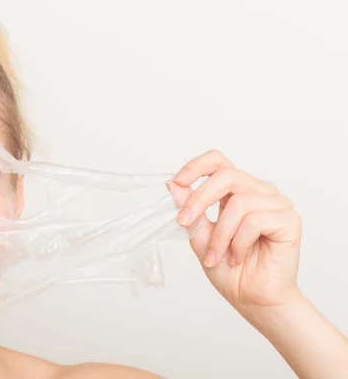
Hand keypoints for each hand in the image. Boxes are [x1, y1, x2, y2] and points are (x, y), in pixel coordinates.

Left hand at [167, 150, 302, 314]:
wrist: (252, 299)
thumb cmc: (230, 270)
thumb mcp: (199, 237)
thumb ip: (190, 211)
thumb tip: (172, 185)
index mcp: (236, 191)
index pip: (218, 162)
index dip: (196, 166)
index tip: (177, 182)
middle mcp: (258, 192)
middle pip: (226, 175)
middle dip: (199, 199)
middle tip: (184, 222)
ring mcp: (276, 203)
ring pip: (238, 202)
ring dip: (221, 234)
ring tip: (218, 255)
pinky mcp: (289, 219)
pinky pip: (255, 220)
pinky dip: (239, 242)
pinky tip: (239, 257)